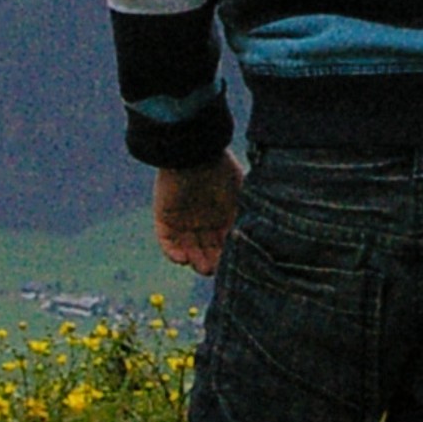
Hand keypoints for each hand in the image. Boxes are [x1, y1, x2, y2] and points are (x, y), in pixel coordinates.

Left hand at [153, 150, 244, 275]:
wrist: (191, 152)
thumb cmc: (220, 169)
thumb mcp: (240, 193)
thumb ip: (246, 214)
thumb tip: (259, 237)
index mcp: (222, 213)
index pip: (225, 242)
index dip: (228, 254)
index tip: (233, 264)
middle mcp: (203, 219)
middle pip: (207, 249)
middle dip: (212, 262)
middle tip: (216, 269)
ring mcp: (183, 220)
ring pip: (189, 249)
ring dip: (195, 261)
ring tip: (203, 267)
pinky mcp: (164, 219)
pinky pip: (167, 242)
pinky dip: (173, 253)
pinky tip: (183, 259)